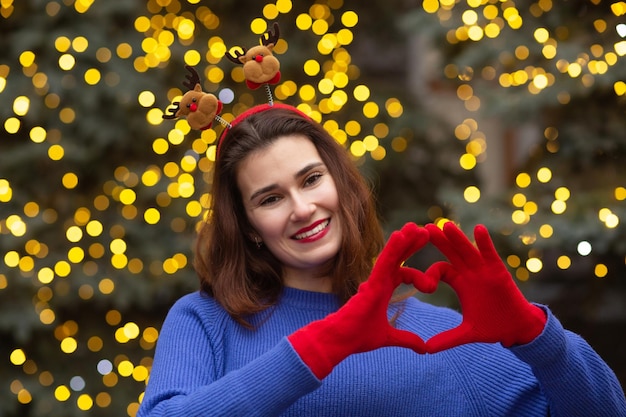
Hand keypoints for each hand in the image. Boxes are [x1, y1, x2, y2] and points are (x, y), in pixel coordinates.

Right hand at [288, 222, 435, 378]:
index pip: (403, 274)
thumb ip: (406, 340)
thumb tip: (423, 349)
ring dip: (404, 240)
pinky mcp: (371, 283)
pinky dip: (392, 249)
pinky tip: (400, 235)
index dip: (419, 276)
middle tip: (425, 230)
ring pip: (391, 256)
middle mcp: (379, 282)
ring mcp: (374, 281)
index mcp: (383, 291)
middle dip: (411, 244)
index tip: (432, 285)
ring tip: (416, 226)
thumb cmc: (358, 337)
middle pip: (398, 258)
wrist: (341, 341)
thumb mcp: (389, 338)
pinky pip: (383, 262)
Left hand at [424, 222, 545, 352]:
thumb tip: (426, 349)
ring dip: (457, 238)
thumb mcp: (467, 333)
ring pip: (468, 250)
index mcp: (459, 283)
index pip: (440, 270)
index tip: (419, 281)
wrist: (517, 329)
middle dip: (439, 241)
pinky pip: (490, 253)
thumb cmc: (492, 327)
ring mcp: (484, 270)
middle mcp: (470, 273)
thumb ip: (447, 339)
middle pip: (451, 253)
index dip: (429, 272)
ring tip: (446, 225)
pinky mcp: (499, 271)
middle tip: (423, 227)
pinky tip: (479, 229)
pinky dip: (485, 242)